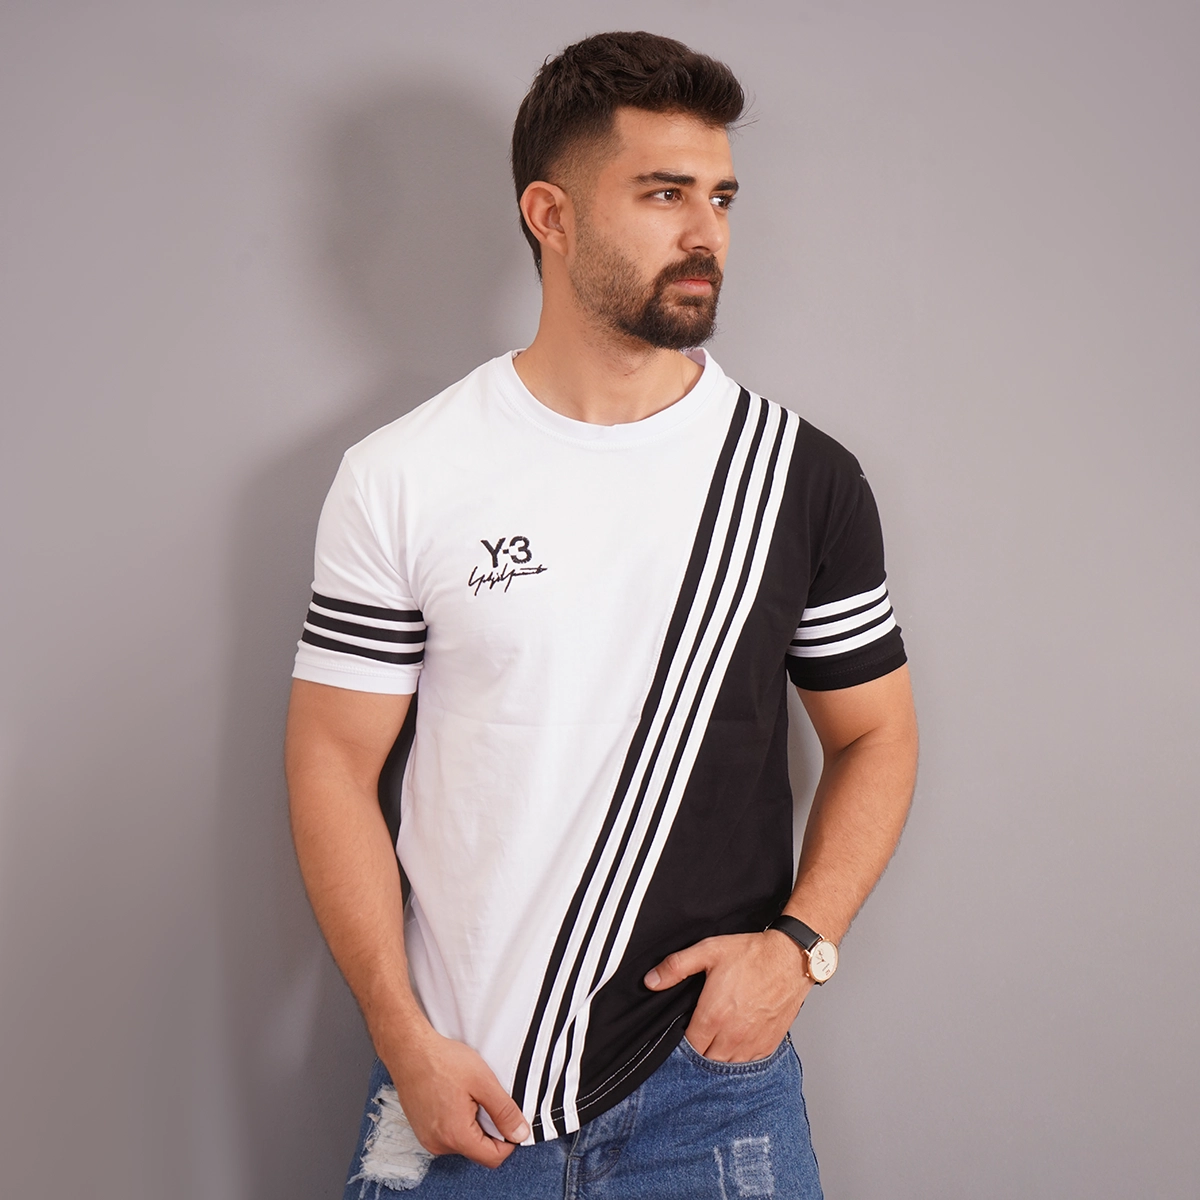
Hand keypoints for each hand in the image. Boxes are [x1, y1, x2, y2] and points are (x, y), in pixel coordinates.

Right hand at [381, 1024, 529, 1167]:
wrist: (409, 1050)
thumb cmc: (442, 1061)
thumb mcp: (483, 1082)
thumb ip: (505, 1111)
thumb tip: (520, 1134)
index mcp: (456, 1136)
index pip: (493, 1158)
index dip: (508, 1140)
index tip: (508, 1117)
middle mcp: (439, 1145)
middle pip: (478, 1151)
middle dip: (489, 1129)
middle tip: (483, 1098)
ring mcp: (428, 1139)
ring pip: (463, 1143)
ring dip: (472, 1124)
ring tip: (466, 1096)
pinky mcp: (422, 1131)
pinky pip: (448, 1135)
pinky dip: (457, 1121)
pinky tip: (453, 1098)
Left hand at [643, 931, 812, 1061]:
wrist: (790, 958)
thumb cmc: (752, 954)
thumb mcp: (708, 950)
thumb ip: (676, 967)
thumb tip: (651, 981)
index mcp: (714, 1015)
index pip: (688, 1047)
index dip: (682, 1042)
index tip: (683, 1031)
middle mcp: (732, 1035)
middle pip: (706, 1060)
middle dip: (699, 1051)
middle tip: (698, 1035)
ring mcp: (752, 1043)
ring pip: (727, 1066)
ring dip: (718, 1057)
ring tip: (715, 1040)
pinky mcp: (768, 1044)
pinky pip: (748, 1064)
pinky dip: (739, 1058)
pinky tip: (735, 1043)